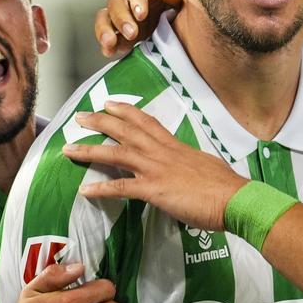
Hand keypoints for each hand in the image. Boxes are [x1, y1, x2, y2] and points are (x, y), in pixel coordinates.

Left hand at [63, 102, 242, 231]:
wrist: (234, 198)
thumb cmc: (225, 186)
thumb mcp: (205, 165)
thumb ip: (190, 163)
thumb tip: (188, 168)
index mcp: (175, 146)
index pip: (147, 122)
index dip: (126, 111)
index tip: (110, 104)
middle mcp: (162, 152)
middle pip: (126, 130)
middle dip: (101, 121)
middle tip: (81, 116)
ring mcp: (156, 169)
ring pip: (116, 154)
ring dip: (89, 150)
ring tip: (68, 148)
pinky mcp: (154, 190)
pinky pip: (121, 188)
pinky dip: (101, 189)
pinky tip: (84, 190)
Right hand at [95, 0, 185, 56]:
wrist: (190, 30)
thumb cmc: (189, 8)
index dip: (137, 1)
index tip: (142, 16)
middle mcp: (133, 3)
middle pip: (116, 2)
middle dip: (121, 18)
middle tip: (131, 34)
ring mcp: (125, 20)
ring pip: (105, 18)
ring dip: (105, 30)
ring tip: (110, 43)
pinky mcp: (122, 38)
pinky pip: (108, 38)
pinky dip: (106, 45)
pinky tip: (108, 52)